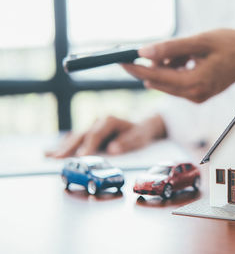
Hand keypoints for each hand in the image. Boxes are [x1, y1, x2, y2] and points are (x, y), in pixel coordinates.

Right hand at [45, 115, 165, 157]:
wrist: (142, 125)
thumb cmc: (140, 133)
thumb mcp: (139, 138)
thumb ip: (126, 143)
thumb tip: (112, 149)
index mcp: (110, 120)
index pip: (96, 134)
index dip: (88, 146)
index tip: (81, 156)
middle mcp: (98, 121)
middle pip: (81, 135)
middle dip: (69, 147)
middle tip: (57, 158)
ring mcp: (93, 125)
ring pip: (76, 136)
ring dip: (63, 146)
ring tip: (48, 155)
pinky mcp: (90, 131)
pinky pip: (75, 138)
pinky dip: (64, 144)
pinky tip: (51, 150)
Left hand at [122, 28, 234, 102]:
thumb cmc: (231, 46)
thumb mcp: (200, 41)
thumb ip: (171, 48)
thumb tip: (143, 52)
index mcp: (195, 83)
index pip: (155, 77)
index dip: (135, 68)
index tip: (119, 59)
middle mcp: (194, 95)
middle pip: (158, 82)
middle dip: (150, 65)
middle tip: (145, 49)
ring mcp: (196, 97)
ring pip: (167, 82)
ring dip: (165, 66)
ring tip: (184, 52)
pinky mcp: (198, 95)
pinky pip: (177, 83)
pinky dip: (174, 70)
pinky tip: (186, 59)